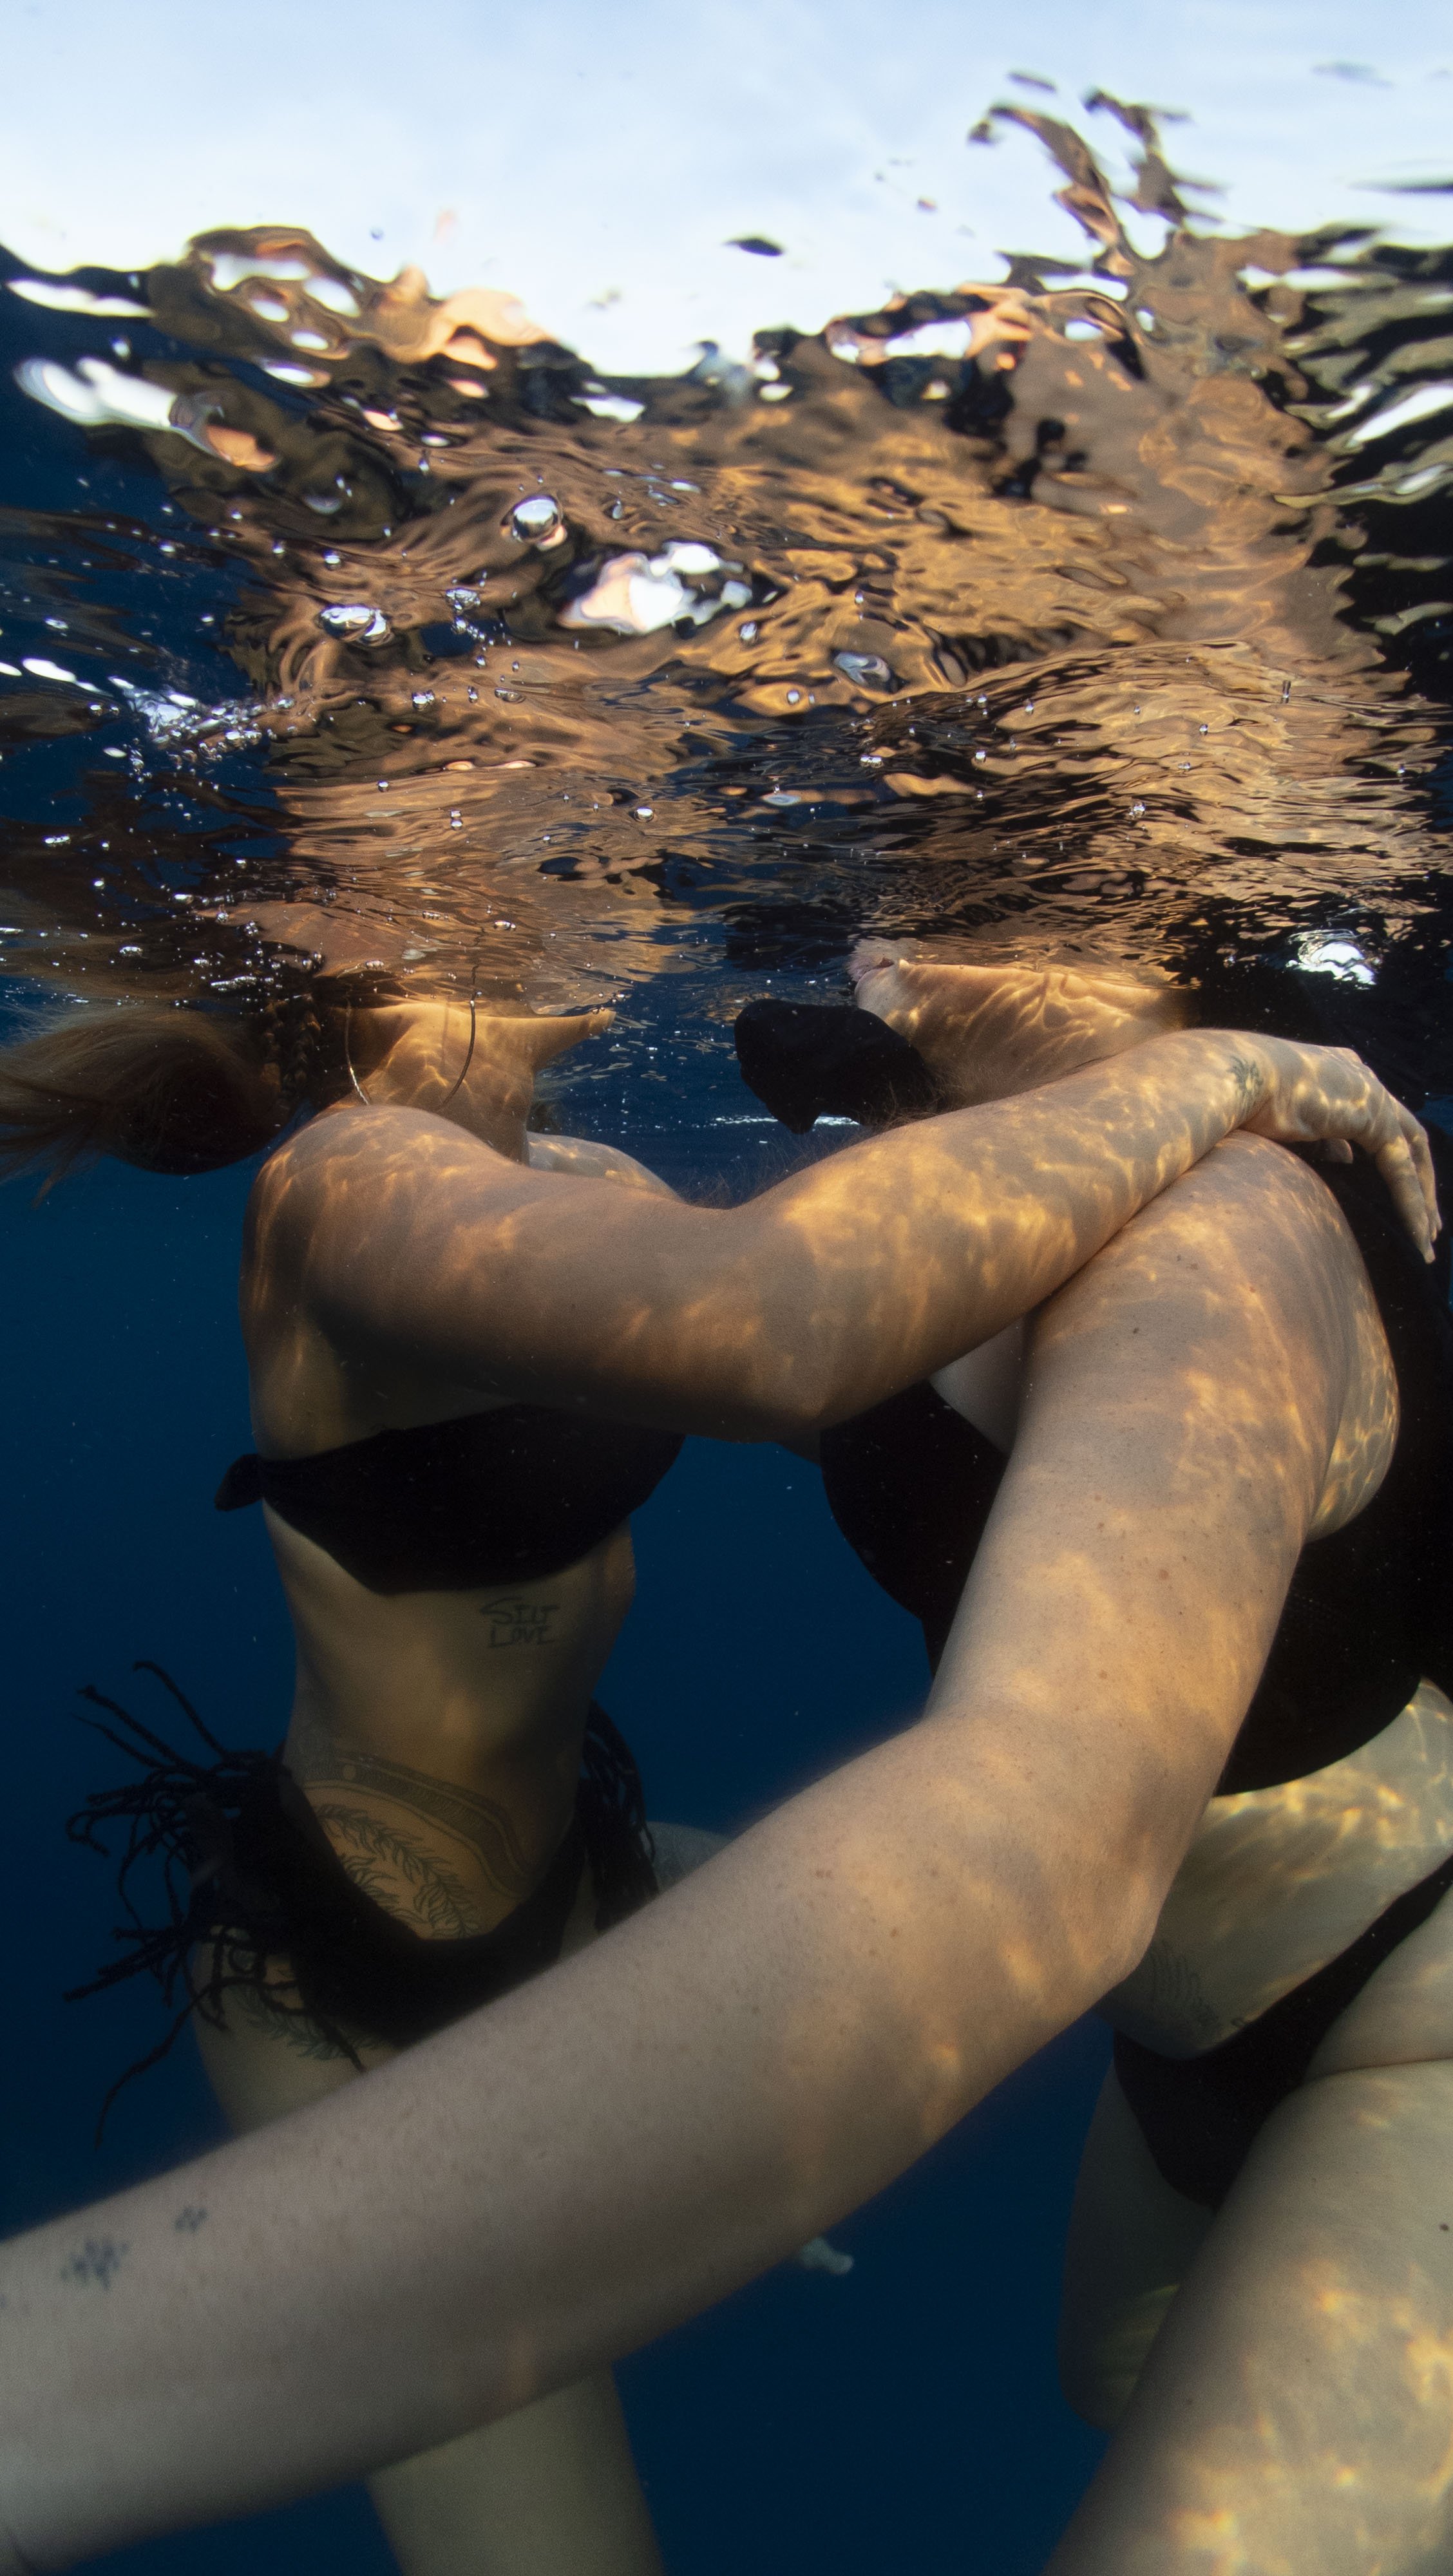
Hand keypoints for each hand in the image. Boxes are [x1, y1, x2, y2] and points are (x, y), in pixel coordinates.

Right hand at [1231, 1035, 1439, 1259]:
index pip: (1379, 1122)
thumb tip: (1344, 1158)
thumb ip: (1324, 1139)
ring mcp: (1371, 1093)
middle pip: (1408, 1138)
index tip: (1394, 1196)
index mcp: (1344, 1075)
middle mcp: (1364, 1079)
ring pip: (1412, 1154)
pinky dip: (1411, 1204)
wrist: (1237, 1079)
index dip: (1390, 1160)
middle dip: (1420, 1180)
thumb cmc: (1243, 1100)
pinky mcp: (1373, 1118)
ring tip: (1427, 1237)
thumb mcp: (1290, 1124)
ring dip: (1423, 1198)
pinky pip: (1400, 1170)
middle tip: (1427, 1221)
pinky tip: (1416, 1235)